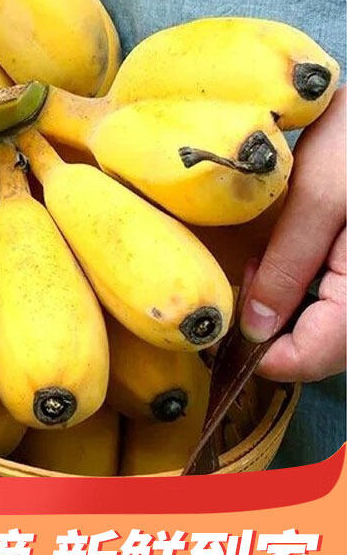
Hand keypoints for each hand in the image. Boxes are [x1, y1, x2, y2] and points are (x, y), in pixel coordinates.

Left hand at [240, 87, 345, 381]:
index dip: (263, 355)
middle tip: (242, 283)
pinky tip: (281, 257)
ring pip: (323, 328)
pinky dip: (300, 292)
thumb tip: (253, 329)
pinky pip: (330, 301)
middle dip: (271, 331)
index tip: (223, 326)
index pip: (313, 357)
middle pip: (319, 347)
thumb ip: (287, 267)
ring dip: (284, 312)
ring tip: (259, 266)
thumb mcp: (320, 196)